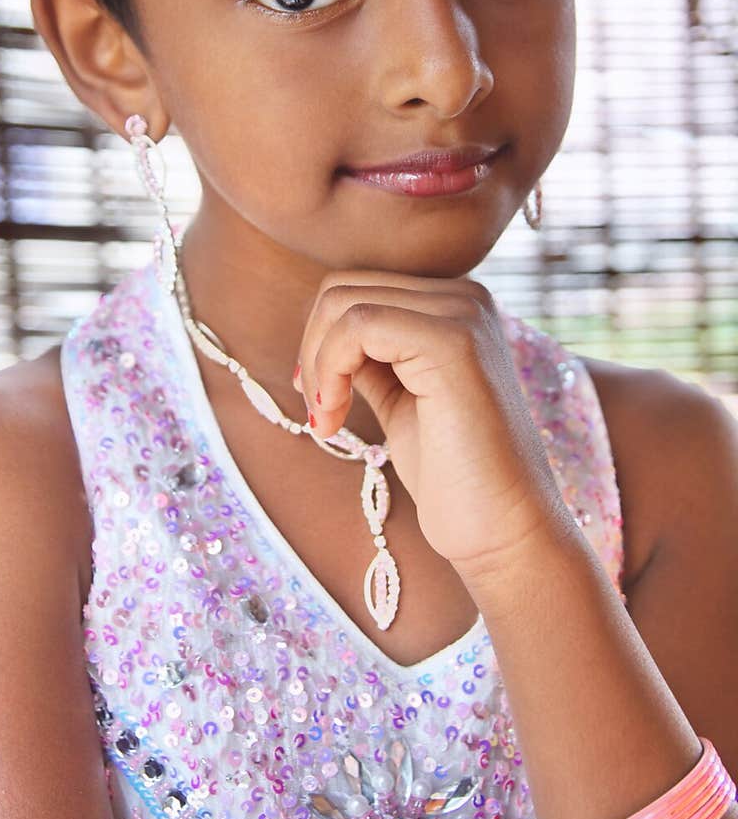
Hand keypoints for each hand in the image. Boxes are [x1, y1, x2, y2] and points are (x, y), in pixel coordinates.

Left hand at [294, 271, 571, 582]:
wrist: (504, 531)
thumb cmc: (452, 475)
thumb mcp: (400, 398)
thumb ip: (372, 358)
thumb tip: (321, 331)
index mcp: (456, 306)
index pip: (357, 287)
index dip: (320, 341)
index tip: (318, 397)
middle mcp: (465, 297)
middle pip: (343, 287)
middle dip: (312, 349)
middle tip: (319, 411)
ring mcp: (463, 314)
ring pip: (344, 303)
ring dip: (317, 365)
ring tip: (328, 420)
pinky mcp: (453, 342)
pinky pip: (359, 326)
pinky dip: (329, 369)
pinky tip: (334, 418)